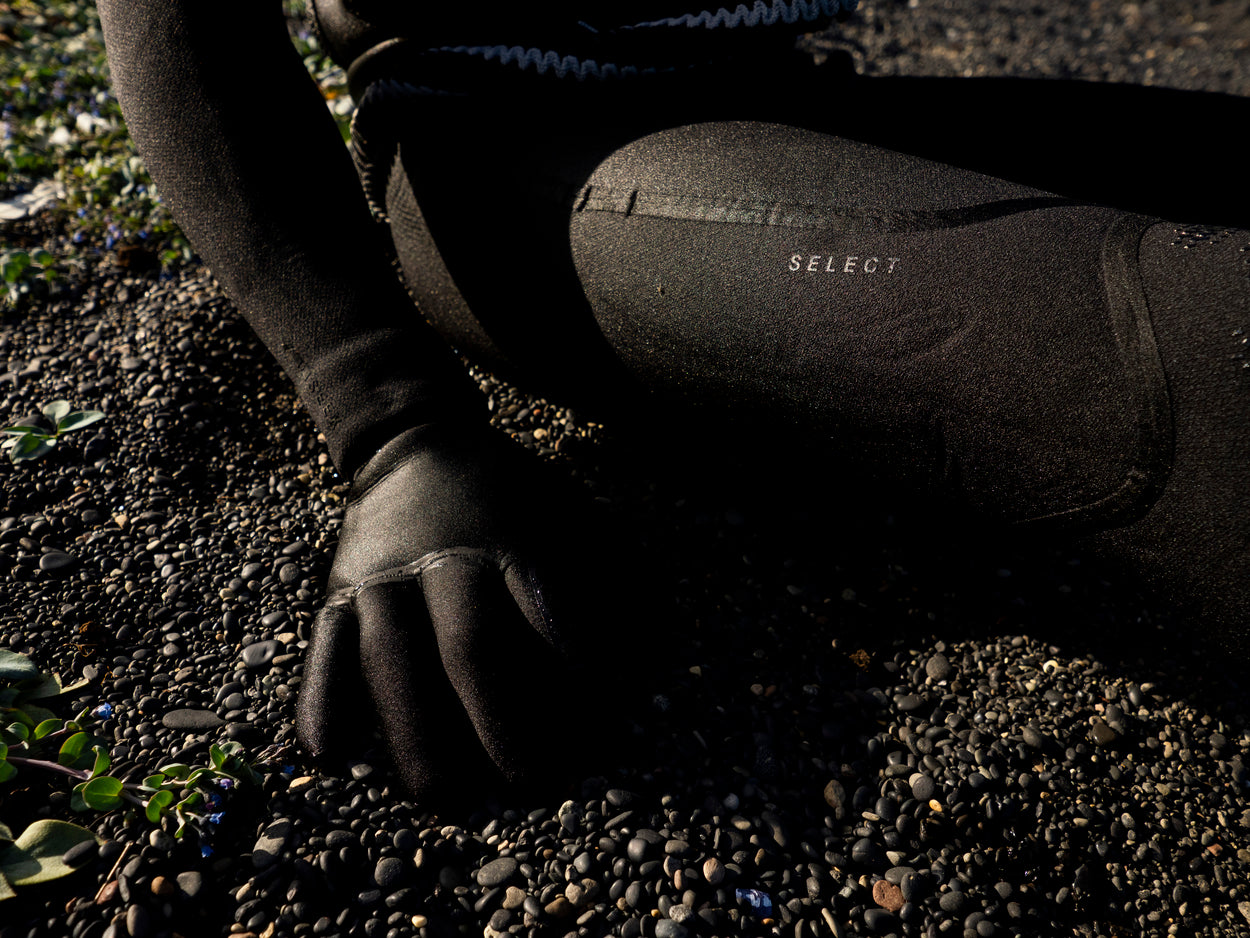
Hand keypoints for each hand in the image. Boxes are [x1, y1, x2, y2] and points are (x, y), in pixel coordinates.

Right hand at [295, 423, 621, 798]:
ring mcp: (384, 575)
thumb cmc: (515, 502)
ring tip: (440, 797)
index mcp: (514, 538)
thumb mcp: (575, 516)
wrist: (417, 447)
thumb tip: (653, 661)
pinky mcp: (336, 591)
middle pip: (471, 646)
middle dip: (504, 721)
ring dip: (415, 732)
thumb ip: (616, 580)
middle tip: (533, 784)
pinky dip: (321, 698)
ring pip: (393, 658)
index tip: (601, 729)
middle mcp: (445, 557)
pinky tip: (329, 754)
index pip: (548, 612)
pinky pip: (323, 646)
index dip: (577, 670)